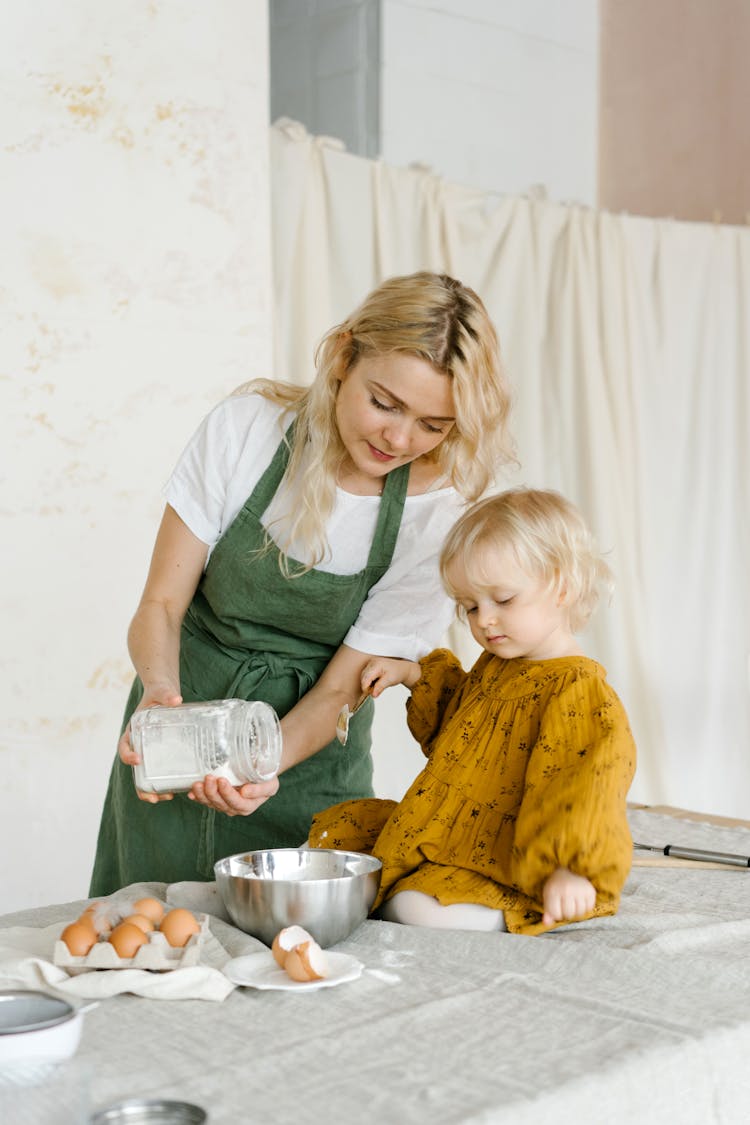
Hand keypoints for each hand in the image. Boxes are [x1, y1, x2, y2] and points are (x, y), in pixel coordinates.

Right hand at [118, 684, 182, 803]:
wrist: (165, 694)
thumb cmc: (160, 693)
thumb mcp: (162, 692)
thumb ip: (167, 694)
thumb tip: (176, 699)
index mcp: (133, 731)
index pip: (124, 746)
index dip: (128, 755)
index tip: (138, 759)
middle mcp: (139, 745)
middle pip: (134, 770)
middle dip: (140, 786)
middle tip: (152, 797)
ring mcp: (151, 752)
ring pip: (146, 776)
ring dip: (152, 790)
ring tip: (164, 799)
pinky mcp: (163, 755)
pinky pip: (161, 771)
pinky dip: (166, 782)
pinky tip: (177, 790)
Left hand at [188, 774, 279, 816]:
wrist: (260, 772)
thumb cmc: (266, 777)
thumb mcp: (270, 783)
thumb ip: (260, 789)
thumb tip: (245, 792)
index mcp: (248, 805)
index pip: (236, 802)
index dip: (227, 793)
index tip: (222, 780)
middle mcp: (234, 808)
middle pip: (221, 803)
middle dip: (212, 791)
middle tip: (209, 777)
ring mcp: (224, 804)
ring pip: (211, 802)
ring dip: (202, 794)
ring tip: (197, 783)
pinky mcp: (215, 799)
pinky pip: (204, 800)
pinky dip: (197, 796)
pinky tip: (191, 792)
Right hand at [360, 656, 421, 696]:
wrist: (402, 668)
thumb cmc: (398, 673)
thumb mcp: (390, 681)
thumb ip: (380, 687)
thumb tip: (373, 695)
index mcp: (376, 665)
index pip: (366, 678)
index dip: (366, 688)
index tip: (371, 694)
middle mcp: (372, 662)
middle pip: (363, 677)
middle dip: (367, 686)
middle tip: (375, 691)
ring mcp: (371, 663)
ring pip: (363, 676)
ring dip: (368, 683)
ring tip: (377, 686)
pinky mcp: (371, 665)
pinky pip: (366, 674)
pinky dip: (369, 680)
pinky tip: (376, 682)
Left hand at [541, 867, 595, 926]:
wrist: (565, 873)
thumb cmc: (555, 889)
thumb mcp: (547, 898)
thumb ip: (547, 912)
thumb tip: (546, 923)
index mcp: (553, 891)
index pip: (556, 914)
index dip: (557, 914)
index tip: (557, 908)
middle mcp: (566, 889)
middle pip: (569, 914)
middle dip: (567, 914)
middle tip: (566, 906)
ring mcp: (579, 889)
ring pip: (580, 913)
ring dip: (576, 912)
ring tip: (573, 904)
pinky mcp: (590, 890)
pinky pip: (589, 908)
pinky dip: (585, 908)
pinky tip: (580, 901)